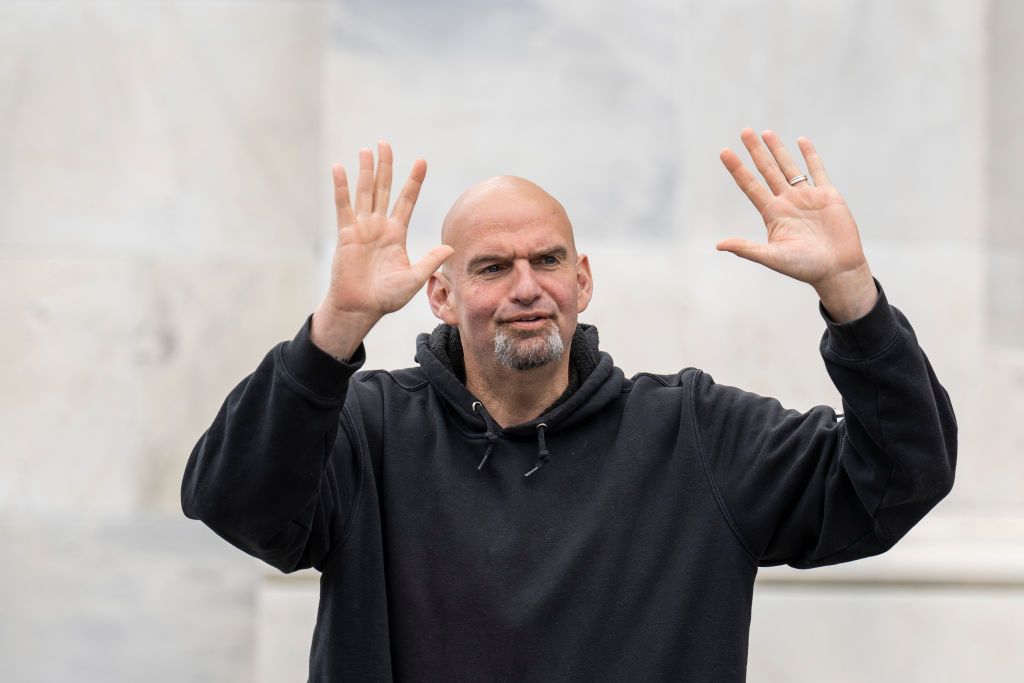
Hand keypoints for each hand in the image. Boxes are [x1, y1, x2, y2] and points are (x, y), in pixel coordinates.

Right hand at [312, 141, 453, 358]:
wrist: (360, 308)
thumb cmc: (386, 297)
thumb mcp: (413, 279)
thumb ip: (429, 261)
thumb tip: (450, 247)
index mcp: (397, 234)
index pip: (407, 201)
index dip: (414, 181)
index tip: (422, 161)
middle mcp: (379, 227)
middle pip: (384, 189)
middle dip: (386, 166)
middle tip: (385, 143)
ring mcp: (361, 229)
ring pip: (365, 193)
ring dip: (365, 171)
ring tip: (367, 150)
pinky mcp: (345, 235)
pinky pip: (343, 207)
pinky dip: (341, 187)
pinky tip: (340, 168)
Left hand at [717, 128, 876, 320]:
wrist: (837, 269)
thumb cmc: (804, 267)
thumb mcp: (772, 257)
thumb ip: (747, 249)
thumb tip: (719, 245)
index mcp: (772, 214)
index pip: (750, 186)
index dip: (737, 169)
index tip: (724, 152)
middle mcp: (787, 202)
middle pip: (767, 170)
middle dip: (755, 151)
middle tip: (744, 131)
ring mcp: (807, 197)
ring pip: (789, 167)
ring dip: (777, 149)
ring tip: (765, 132)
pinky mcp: (827, 195)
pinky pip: (817, 170)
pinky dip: (810, 155)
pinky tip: (801, 141)